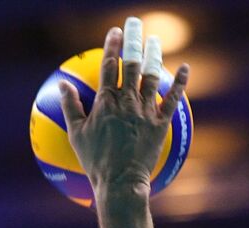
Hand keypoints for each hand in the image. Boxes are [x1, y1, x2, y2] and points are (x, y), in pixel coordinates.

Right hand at [57, 18, 189, 201]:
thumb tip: (62, 84)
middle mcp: (127, 100)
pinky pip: (172, 98)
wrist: (121, 182)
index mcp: (105, 101)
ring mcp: (145, 110)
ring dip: (153, 54)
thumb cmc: (95, 161)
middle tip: (134, 24)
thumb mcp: (76, 134)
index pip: (108, 64)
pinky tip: (186, 67)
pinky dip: (180, 82)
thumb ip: (70, 106)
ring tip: (154, 39)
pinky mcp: (160, 122)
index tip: (114, 31)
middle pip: (131, 62)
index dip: (112, 45)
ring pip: (151, 74)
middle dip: (133, 39)